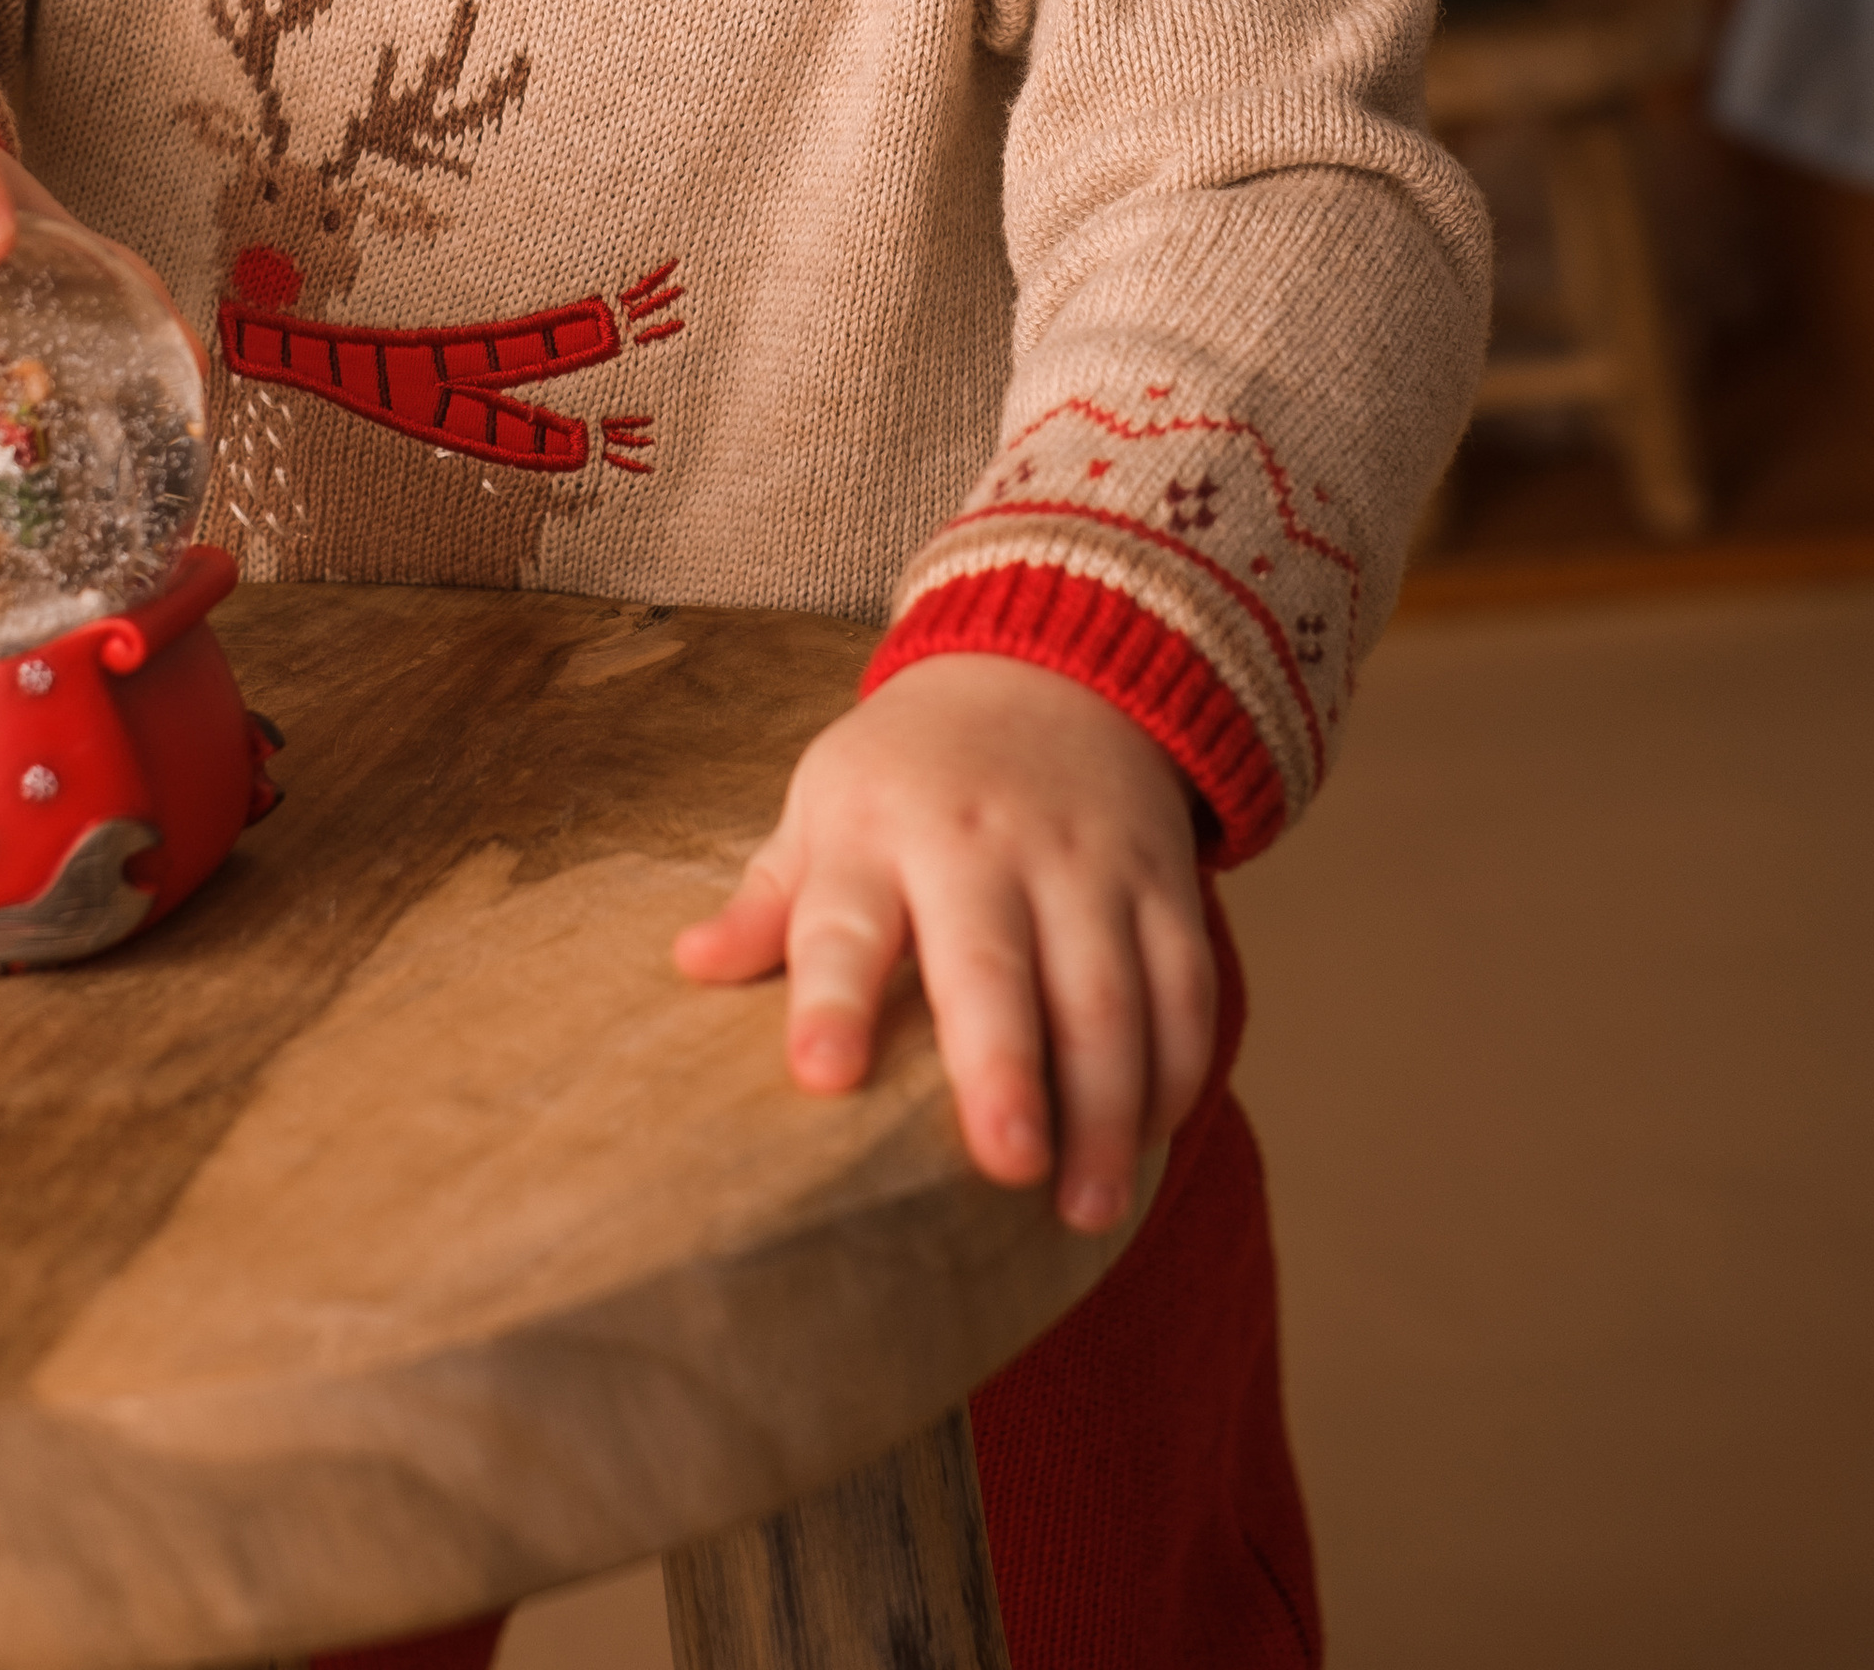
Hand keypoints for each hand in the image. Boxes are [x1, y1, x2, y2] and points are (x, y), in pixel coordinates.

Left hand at [673, 654, 1213, 1234]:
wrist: (1054, 665)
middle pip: (993, 966)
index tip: (821, 1077)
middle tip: (1005, 1164)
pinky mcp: (1163, 880)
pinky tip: (1150, 1142)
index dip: (831, 999)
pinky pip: (1185, 983)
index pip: (844, 919)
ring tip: (1087, 1207)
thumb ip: (767, 896)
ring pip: (1107, 992)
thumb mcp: (822, 802)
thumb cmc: (912, 767)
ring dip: (1106, 1105)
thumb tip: (688, 966)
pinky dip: (1176, 1070)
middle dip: (1003, 1068)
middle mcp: (982, 845)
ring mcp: (1084, 861)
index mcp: (876, 830)